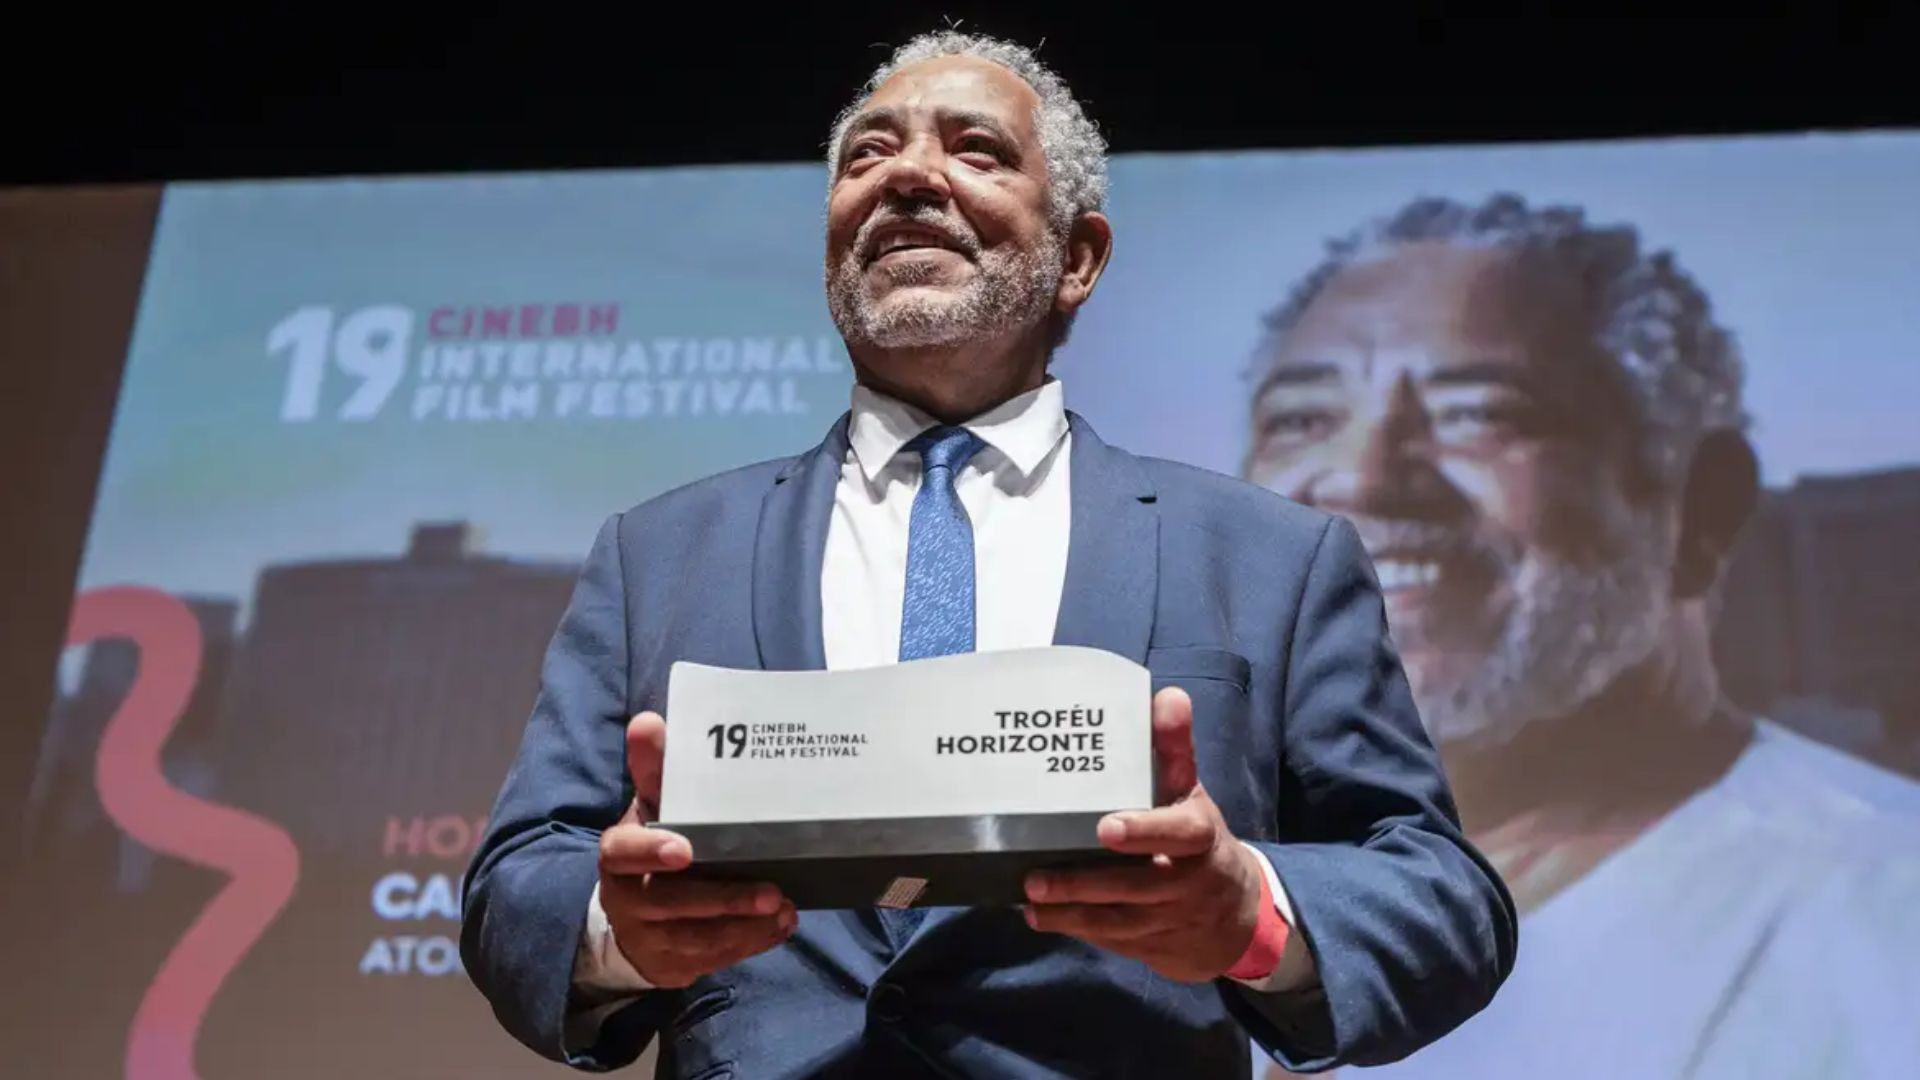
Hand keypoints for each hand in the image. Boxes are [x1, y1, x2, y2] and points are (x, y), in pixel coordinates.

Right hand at [598, 711, 794, 988]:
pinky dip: (749, 944)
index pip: (622, 852)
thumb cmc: (656, 842)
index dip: (650, 852)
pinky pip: (709, 959)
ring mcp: (646, 936)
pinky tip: (780, 927)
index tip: (685, 849)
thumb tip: (648, 722)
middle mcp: (626, 898)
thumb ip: (657, 769)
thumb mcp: (655, 805)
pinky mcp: (670, 964)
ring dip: (745, 927)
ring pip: (695, 938)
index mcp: (619, 853)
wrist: (637, 912)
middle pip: (668, 902)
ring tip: (785, 910)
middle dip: (723, 899)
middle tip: (771, 893)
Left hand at [1021, 687, 1266, 982]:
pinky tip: (1043, 919)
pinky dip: (1080, 932)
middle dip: (1084, 885)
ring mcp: (1171, 919)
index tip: (1105, 826)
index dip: (1144, 831)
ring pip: (1119, 921)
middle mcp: (1187, 881)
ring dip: (1071, 914)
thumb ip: (1174, 748)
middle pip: (1135, 886)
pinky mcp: (1154, 946)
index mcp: (1199, 837)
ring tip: (1030, 903)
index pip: (1178, 834)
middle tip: (1035, 877)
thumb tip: (1168, 696)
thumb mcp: (1190, 793)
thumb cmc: (1198, 838)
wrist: (1236, 917)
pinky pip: (1115, 941)